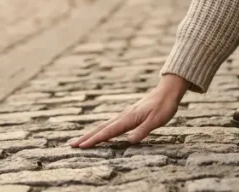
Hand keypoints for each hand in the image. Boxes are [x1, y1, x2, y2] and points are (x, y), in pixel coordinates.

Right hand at [69, 74, 189, 147]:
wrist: (166, 91)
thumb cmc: (163, 106)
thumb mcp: (157, 120)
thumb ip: (143, 130)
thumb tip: (130, 141)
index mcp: (128, 118)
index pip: (108, 132)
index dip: (95, 140)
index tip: (82, 146)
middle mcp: (123, 116)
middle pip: (100, 128)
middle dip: (86, 137)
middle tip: (72, 144)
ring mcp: (124, 115)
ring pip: (103, 126)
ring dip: (91, 134)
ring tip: (80, 141)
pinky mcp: (127, 115)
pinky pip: (110, 124)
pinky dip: (100, 130)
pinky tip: (99, 133)